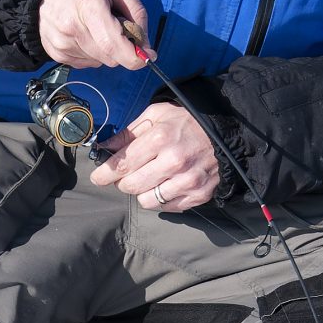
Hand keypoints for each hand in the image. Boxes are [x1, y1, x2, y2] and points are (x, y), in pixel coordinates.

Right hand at [37, 0, 149, 69]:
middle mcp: (71, 27)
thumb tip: (146, 46)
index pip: (113, 44)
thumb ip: (136, 11)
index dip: (134, 56)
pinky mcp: (54, 51)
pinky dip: (92, 52)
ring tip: (95, 25)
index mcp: (88, 4)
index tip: (147, 56)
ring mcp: (60, 42)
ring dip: (106, 49)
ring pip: (100, 61)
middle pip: (110, 57)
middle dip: (122, 48)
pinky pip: (86, 63)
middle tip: (116, 26)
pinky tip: (85, 32)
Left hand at [89, 102, 219, 211]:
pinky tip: (166, 184)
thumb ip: (128, 133)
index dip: (104, 174)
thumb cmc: (186, 122)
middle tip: (127, 174)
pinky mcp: (198, 195)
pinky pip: (166, 207)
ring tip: (149, 178)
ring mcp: (187, 181)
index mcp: (160, 138)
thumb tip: (104, 148)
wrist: (226, 133)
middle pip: (131, 186)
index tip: (97, 177)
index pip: (121, 165)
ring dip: (142, 192)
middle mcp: (173, 162)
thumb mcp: (156, 115)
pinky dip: (161, 199)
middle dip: (122, 182)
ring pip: (146, 201)